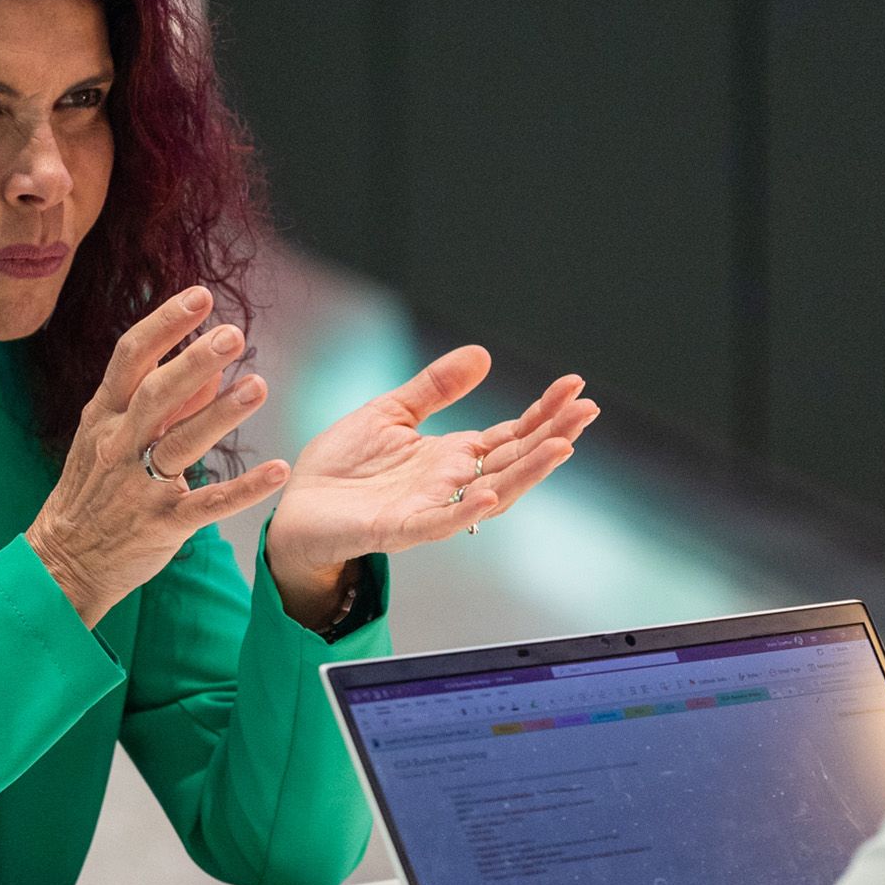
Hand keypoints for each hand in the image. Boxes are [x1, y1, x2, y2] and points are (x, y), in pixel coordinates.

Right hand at [24, 287, 288, 625]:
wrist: (63, 561)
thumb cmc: (93, 490)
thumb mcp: (112, 435)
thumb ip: (164, 402)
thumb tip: (211, 367)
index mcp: (106, 414)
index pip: (131, 357)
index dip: (165, 323)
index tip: (200, 296)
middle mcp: (120, 444)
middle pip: (156, 394)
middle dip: (194, 361)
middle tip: (233, 334)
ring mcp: (139, 486)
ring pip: (181, 444)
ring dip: (221, 414)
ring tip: (258, 386)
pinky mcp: (162, 524)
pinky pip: (207, 505)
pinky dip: (243, 489)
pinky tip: (277, 470)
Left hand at [264, 347, 598, 614]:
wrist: (296, 507)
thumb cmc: (342, 466)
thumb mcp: (391, 411)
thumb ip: (435, 388)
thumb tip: (482, 354)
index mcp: (451, 456)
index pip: (511, 434)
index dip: (543, 412)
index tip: (575, 386)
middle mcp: (449, 484)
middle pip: (514, 462)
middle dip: (552, 437)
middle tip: (588, 410)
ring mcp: (428, 508)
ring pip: (491, 496)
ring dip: (528, 473)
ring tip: (561, 447)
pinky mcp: (396, 529)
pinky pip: (437, 523)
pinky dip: (466, 512)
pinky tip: (490, 494)